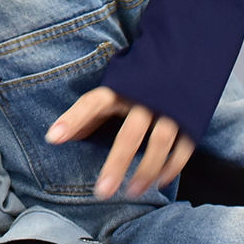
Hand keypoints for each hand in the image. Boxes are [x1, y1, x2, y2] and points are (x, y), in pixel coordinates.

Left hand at [45, 87, 194, 199]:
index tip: (52, 138)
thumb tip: (61, 136)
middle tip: (102, 191)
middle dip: (116, 164)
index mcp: (121, 87)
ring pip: (160, 142)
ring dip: (146, 170)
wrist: (186, 51)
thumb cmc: (140, 76)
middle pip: (130, 134)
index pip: (92, 103)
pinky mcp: (191, 118)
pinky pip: (183, 147)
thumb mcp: (114, 86)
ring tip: (132, 192)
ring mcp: (170, 107)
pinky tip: (160, 182)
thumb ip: (91, 111)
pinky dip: (172, 166)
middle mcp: (144, 97)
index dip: (73, 119)